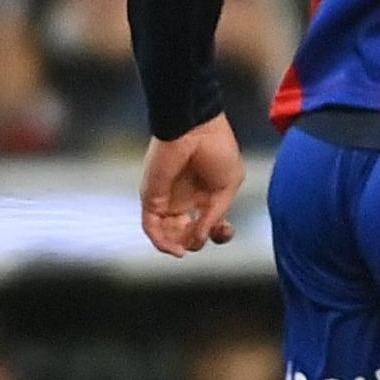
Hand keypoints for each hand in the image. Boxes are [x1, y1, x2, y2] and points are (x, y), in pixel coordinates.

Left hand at [139, 117, 244, 257]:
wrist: (196, 129)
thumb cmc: (217, 149)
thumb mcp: (228, 187)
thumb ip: (214, 215)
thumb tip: (201, 237)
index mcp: (204, 194)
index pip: (205, 223)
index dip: (216, 233)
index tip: (226, 230)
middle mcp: (184, 198)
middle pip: (184, 232)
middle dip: (196, 240)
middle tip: (206, 237)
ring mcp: (167, 199)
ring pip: (167, 233)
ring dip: (178, 245)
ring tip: (188, 247)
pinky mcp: (151, 199)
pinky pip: (152, 227)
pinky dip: (162, 243)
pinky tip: (176, 249)